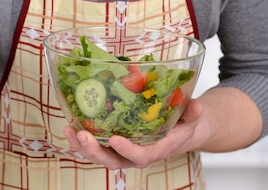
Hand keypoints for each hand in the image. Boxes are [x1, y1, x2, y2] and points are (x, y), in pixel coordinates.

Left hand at [63, 98, 205, 169]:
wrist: (181, 128)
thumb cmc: (185, 122)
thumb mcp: (192, 117)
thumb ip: (193, 113)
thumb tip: (197, 106)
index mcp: (157, 148)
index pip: (141, 156)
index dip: (128, 151)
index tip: (116, 140)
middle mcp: (137, 153)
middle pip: (114, 160)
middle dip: (96, 151)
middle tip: (82, 135)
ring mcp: (124, 150)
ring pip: (101, 155)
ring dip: (83, 146)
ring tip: (69, 130)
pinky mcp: (115, 142)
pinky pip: (97, 144)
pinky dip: (82, 138)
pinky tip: (70, 125)